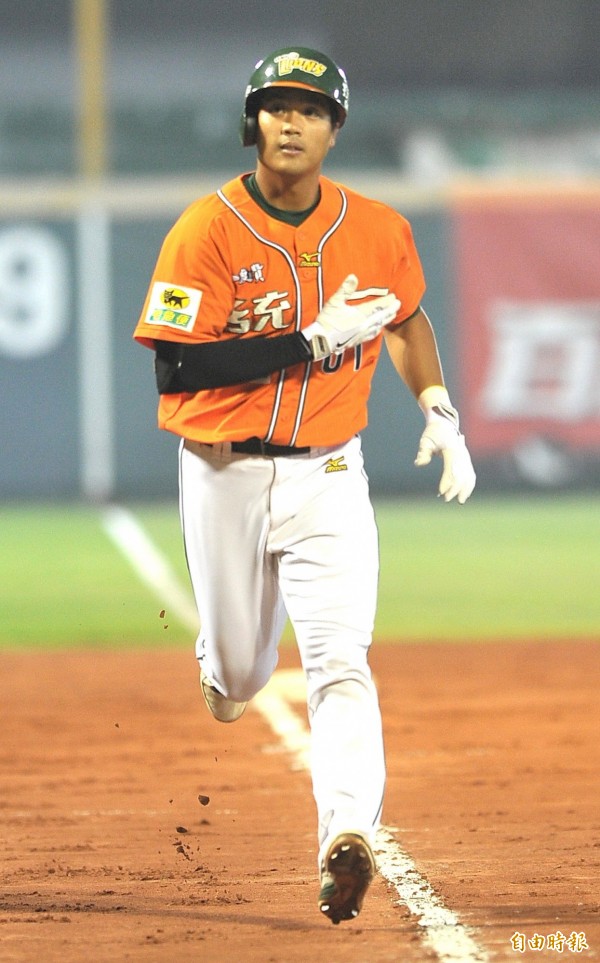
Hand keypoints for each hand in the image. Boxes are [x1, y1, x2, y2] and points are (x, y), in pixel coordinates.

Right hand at [303, 274, 399, 360]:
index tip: (393, 296)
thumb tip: (353, 276)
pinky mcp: (357, 341)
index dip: (387, 301)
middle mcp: (364, 325)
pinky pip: (372, 335)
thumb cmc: (327, 321)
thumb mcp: (334, 302)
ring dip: (386, 319)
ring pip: (378, 326)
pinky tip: (378, 329)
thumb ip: (345, 289)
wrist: (321, 341)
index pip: (378, 306)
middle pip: (381, 316)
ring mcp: (362, 334)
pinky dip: (378, 330)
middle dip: (391, 310)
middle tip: (398, 304)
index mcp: (360, 314)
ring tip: (392, 315)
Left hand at [415, 386, 475, 503]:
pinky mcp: (466, 459)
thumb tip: (419, 463)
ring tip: (460, 501)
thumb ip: (423, 453)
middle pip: (461, 474)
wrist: (444, 424)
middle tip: (445, 499)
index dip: (447, 482)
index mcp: (452, 449)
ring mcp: (465, 456)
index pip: (451, 469)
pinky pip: (470, 473)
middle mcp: (461, 453)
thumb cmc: (433, 433)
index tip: (441, 493)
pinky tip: (465, 494)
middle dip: (455, 488)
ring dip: (465, 489)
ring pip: (469, 475)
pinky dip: (469, 484)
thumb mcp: (426, 441)